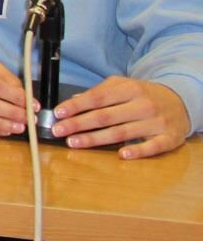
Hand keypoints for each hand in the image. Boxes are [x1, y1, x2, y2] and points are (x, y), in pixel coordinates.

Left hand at [53, 76, 191, 158]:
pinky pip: (151, 147)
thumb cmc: (144, 95)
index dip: (76, 106)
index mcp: (129, 89)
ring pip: (121, 132)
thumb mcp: (124, 85)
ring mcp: (156, 123)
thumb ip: (101, 92)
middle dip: (78, 124)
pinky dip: (137, 151)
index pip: (97, 98)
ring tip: (74, 142)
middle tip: (59, 130)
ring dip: (95, 139)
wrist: (180, 102)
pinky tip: (121, 155)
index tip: (58, 113)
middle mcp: (142, 105)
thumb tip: (74, 100)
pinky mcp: (168, 139)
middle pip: (105, 116)